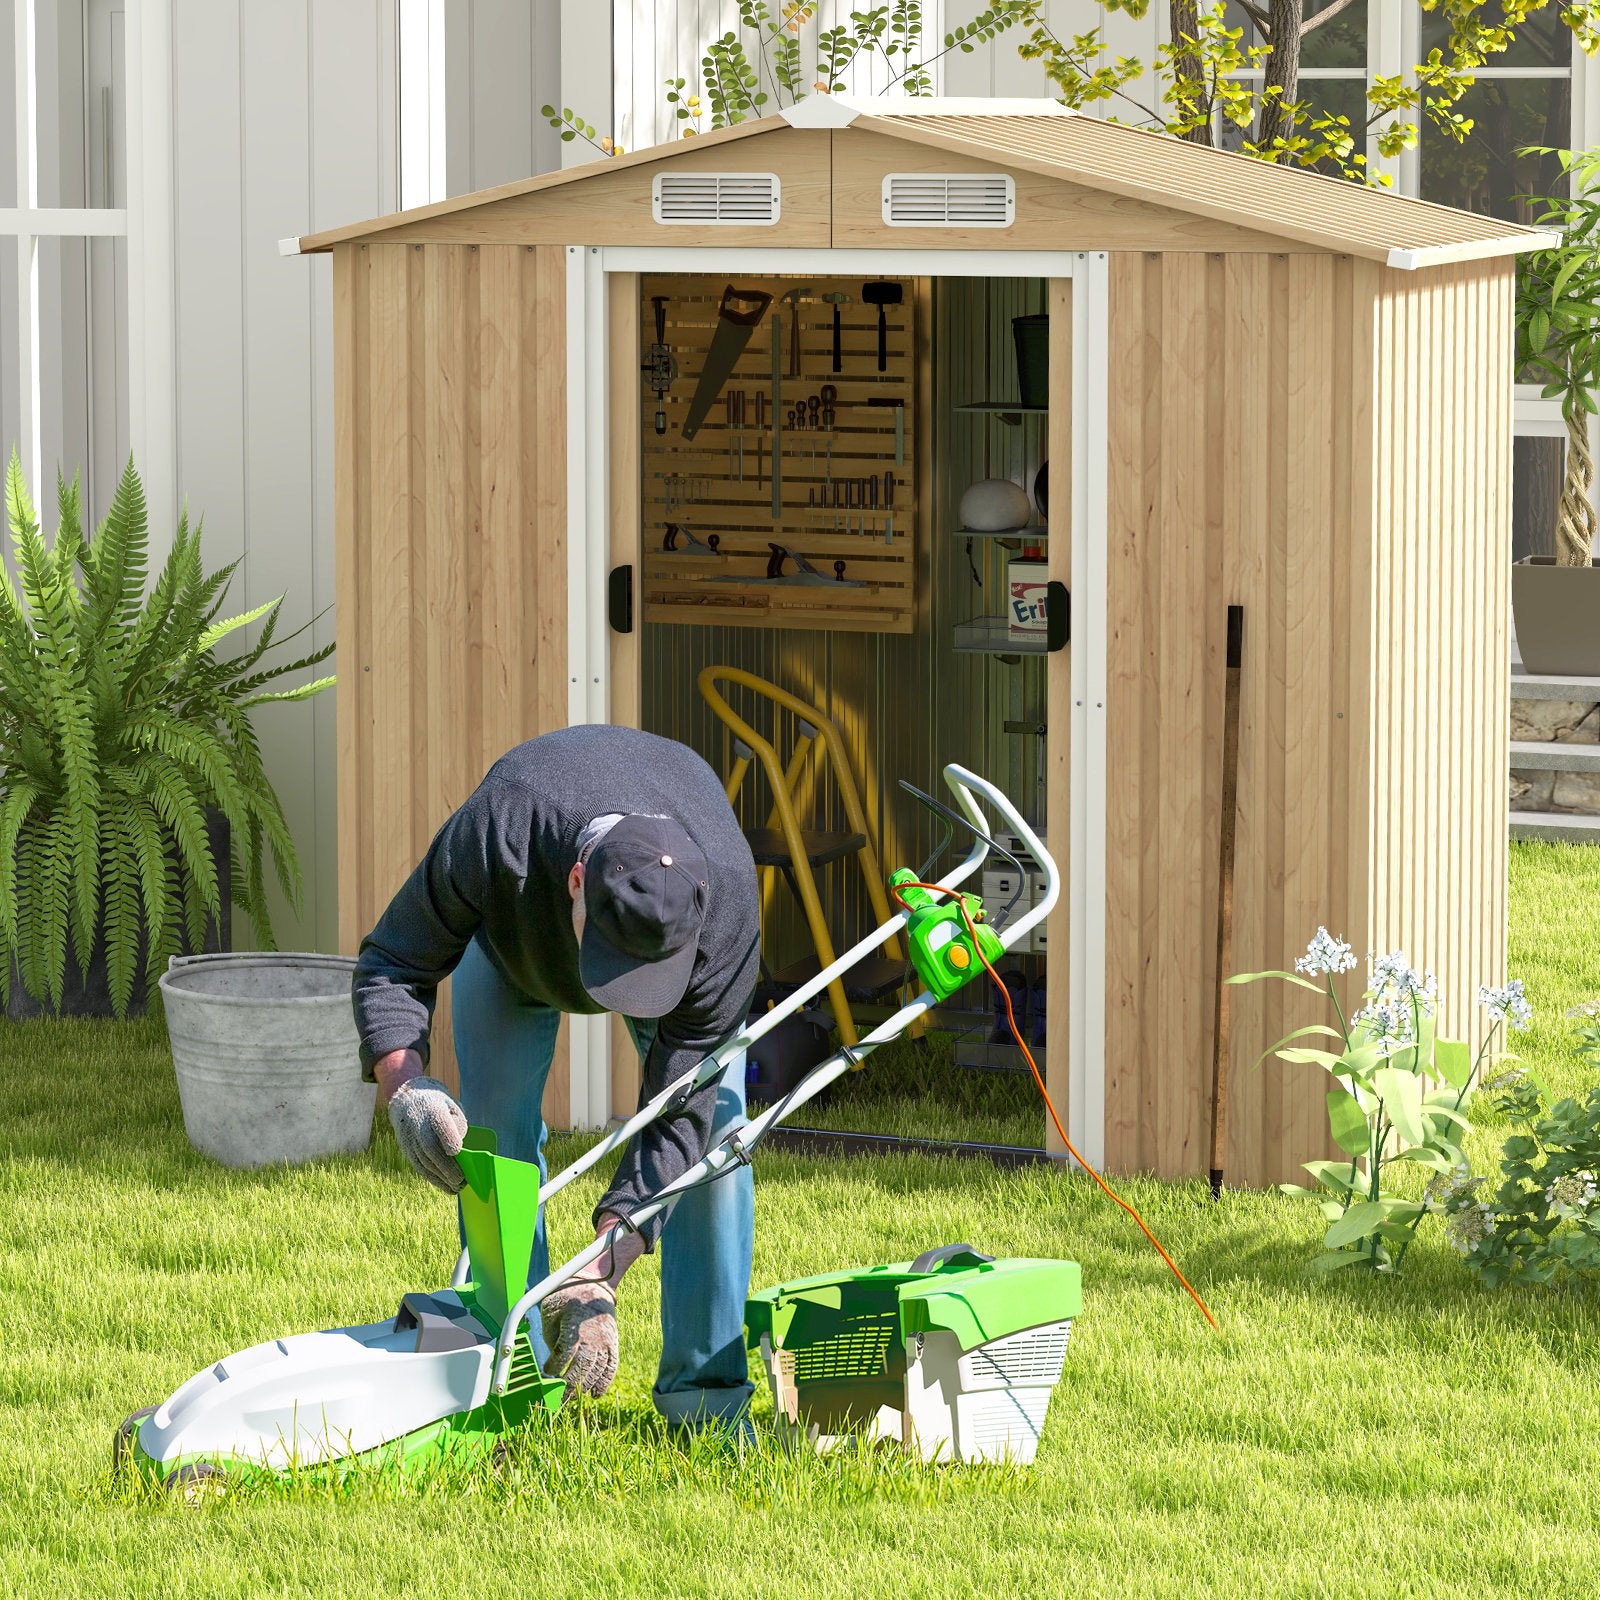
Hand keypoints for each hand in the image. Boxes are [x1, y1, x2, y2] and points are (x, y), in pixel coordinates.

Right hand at [386, 1074, 467, 1192]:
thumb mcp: (451, 1105)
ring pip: (424, 1161)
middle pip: (430, 1147)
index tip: (456, 1151)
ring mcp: (409, 1138)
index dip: (447, 1137)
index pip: (439, 1123)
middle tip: (461, 1180)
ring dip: (440, 1177)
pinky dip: (432, 1178)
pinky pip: (418, 1166)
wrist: (407, 1100)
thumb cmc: (438, 1105)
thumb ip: (458, 1122)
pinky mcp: (406, 1149)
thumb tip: (459, 1148)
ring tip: (456, 1187)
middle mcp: (418, 1124)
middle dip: (446, 1166)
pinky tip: (445, 1186)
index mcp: (432, 1108)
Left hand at [540, 1282, 618, 1399]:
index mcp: (575, 1322)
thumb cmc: (566, 1297)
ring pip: (597, 1369)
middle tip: (558, 1398)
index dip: (555, 1366)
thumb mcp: (550, 1309)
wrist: (594, 1284)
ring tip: (572, 1399)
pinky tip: (595, 1394)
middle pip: (583, 1365)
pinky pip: (611, 1366)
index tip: (547, 1371)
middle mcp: (593, 1333)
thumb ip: (549, 1334)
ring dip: (584, 1387)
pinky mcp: (612, 1342)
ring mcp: (605, 1339)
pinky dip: (604, 1382)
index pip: (565, 1352)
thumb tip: (551, 1360)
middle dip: (569, 1385)